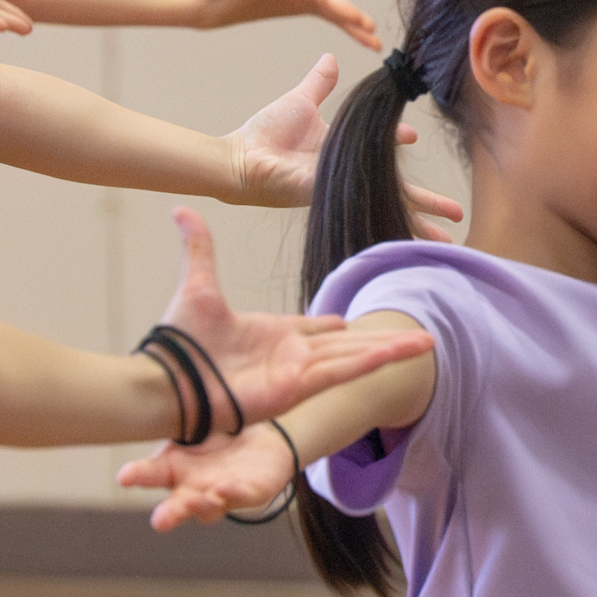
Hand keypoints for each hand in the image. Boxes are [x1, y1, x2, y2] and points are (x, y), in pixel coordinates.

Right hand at [120, 424, 301, 530]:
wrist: (261, 438)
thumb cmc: (216, 429)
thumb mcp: (194, 419)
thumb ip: (178, 410)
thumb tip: (150, 375)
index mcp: (172, 468)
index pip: (148, 474)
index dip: (135, 476)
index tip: (123, 478)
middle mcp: (192, 487)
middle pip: (176, 505)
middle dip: (169, 514)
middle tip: (159, 521)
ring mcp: (219, 493)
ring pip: (207, 508)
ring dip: (201, 506)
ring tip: (197, 500)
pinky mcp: (250, 493)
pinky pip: (241, 496)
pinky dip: (232, 493)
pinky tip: (224, 488)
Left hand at [155, 206, 433, 429]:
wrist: (169, 382)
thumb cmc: (180, 344)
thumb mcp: (197, 286)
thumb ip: (199, 248)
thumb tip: (182, 209)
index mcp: (270, 333)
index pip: (312, 328)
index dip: (332, 325)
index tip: (350, 320)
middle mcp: (289, 354)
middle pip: (345, 342)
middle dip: (380, 337)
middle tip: (415, 333)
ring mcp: (297, 372)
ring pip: (354, 356)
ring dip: (391, 349)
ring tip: (426, 343)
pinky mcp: (299, 387)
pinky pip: (342, 371)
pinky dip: (370, 361)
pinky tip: (397, 352)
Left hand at [193, 0, 382, 49]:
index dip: (340, 8)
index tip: (356, 21)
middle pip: (331, 3)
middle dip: (353, 18)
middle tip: (373, 35)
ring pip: (333, 10)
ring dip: (354, 25)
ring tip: (375, 42)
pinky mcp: (296, 6)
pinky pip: (326, 15)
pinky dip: (343, 25)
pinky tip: (359, 38)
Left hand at [224, 55, 465, 239]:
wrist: (243, 157)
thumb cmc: (266, 133)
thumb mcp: (301, 101)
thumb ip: (319, 84)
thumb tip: (330, 59)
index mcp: (347, 153)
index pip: (385, 152)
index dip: (398, 142)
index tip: (412, 137)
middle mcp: (352, 175)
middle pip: (399, 190)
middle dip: (429, 203)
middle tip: (456, 214)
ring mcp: (347, 190)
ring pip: (392, 206)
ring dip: (420, 223)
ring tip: (448, 240)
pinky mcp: (337, 199)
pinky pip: (372, 211)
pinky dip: (392, 227)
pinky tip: (410, 241)